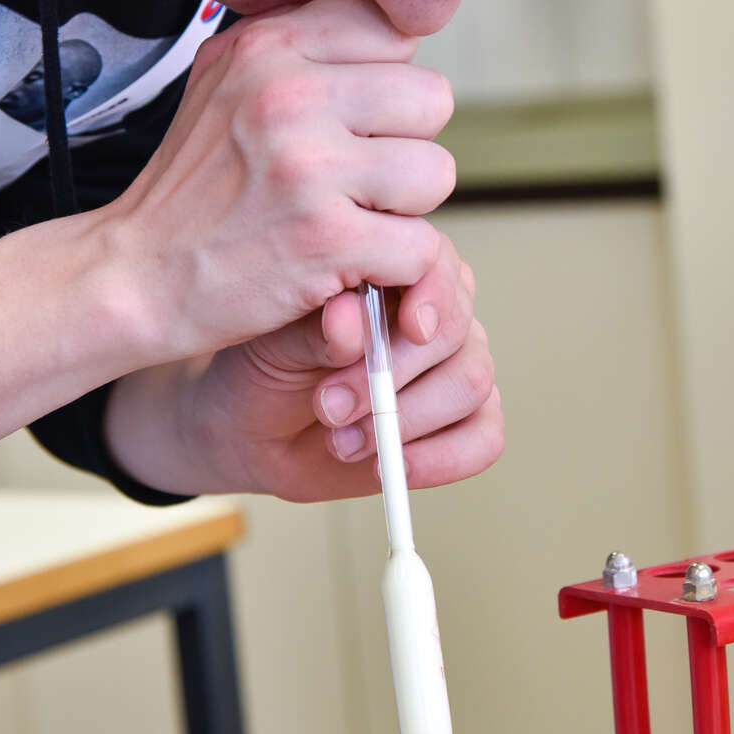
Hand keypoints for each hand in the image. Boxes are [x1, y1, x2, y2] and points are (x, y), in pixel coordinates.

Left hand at [103, 235, 503, 499]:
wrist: (249, 429)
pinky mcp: (461, 425)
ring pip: (471, 384)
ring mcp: (454, 368)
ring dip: (405, 419)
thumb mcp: (273, 342)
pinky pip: (484, 439)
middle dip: (393, 376)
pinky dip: (441, 458)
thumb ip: (314, 328)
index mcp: (394, 272)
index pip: (438, 267)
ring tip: (341, 439)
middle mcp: (435, 315)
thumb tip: (350, 318)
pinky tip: (394, 465)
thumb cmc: (264, 367)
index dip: (431, 297)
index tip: (406, 328)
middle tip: (330, 405)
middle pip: (459, 332)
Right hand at [107, 0, 455, 367]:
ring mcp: (310, 168)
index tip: (355, 125)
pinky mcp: (326, 239)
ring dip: (407, 209)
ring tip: (355, 220)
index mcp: (270, 47)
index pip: (396, 34)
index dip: (390, 87)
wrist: (134, 275)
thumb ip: (297, 44)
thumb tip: (382, 21)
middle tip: (360, 180)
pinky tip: (352, 264)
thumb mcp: (225, 82)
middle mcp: (290, 96)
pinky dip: (395, 267)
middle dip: (407, 145)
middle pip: (431, 99)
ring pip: (437, 172)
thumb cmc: (189, 189)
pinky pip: (420, 245)